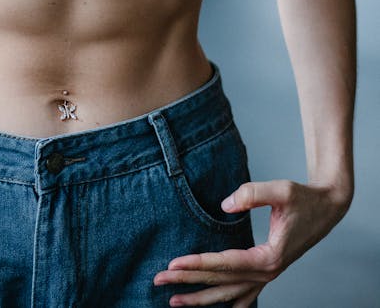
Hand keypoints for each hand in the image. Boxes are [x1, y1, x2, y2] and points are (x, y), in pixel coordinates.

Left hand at [153, 178, 351, 306]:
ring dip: (201, 299)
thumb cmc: (303, 198)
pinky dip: (226, 303)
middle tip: (158, 281)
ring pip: (229, 294)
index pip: (225, 264)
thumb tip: (225, 205)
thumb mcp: (281, 189)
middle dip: (188, 282)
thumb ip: (252, 194)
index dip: (197, 264)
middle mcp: (267, 273)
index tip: (172, 265)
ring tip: (174, 302)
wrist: (327, 208)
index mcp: (269, 257)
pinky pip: (244, 295)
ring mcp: (268, 277)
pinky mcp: (268, 273)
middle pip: (221, 281)